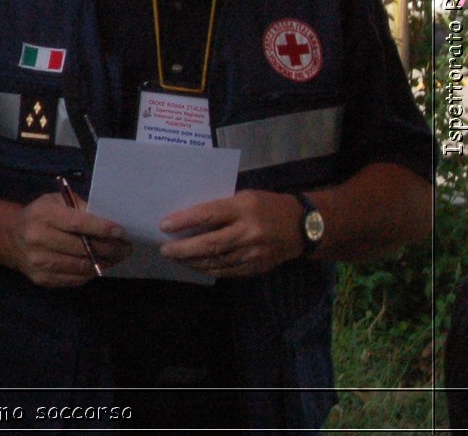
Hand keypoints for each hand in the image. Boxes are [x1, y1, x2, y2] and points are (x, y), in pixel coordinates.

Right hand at [9, 191, 128, 288]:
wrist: (10, 238)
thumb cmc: (39, 215)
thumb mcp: (54, 201)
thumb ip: (78, 206)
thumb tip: (106, 220)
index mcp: (43, 216)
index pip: (77, 224)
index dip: (101, 229)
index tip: (121, 232)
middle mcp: (38, 239)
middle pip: (83, 248)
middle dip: (110, 248)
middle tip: (126, 247)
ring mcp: (40, 262)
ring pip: (82, 267)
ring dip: (104, 263)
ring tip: (116, 257)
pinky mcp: (42, 279)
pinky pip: (75, 279)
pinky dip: (90, 273)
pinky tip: (98, 265)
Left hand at [158, 189, 302, 277]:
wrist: (303, 227)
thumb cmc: (268, 205)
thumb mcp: (244, 196)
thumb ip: (221, 206)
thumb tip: (188, 216)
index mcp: (244, 208)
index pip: (208, 215)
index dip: (184, 221)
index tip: (164, 225)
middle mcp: (249, 232)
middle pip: (209, 244)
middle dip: (183, 249)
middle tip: (164, 249)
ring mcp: (253, 253)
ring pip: (216, 261)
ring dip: (192, 261)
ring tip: (175, 257)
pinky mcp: (256, 268)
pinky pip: (226, 271)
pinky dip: (208, 269)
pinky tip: (196, 265)